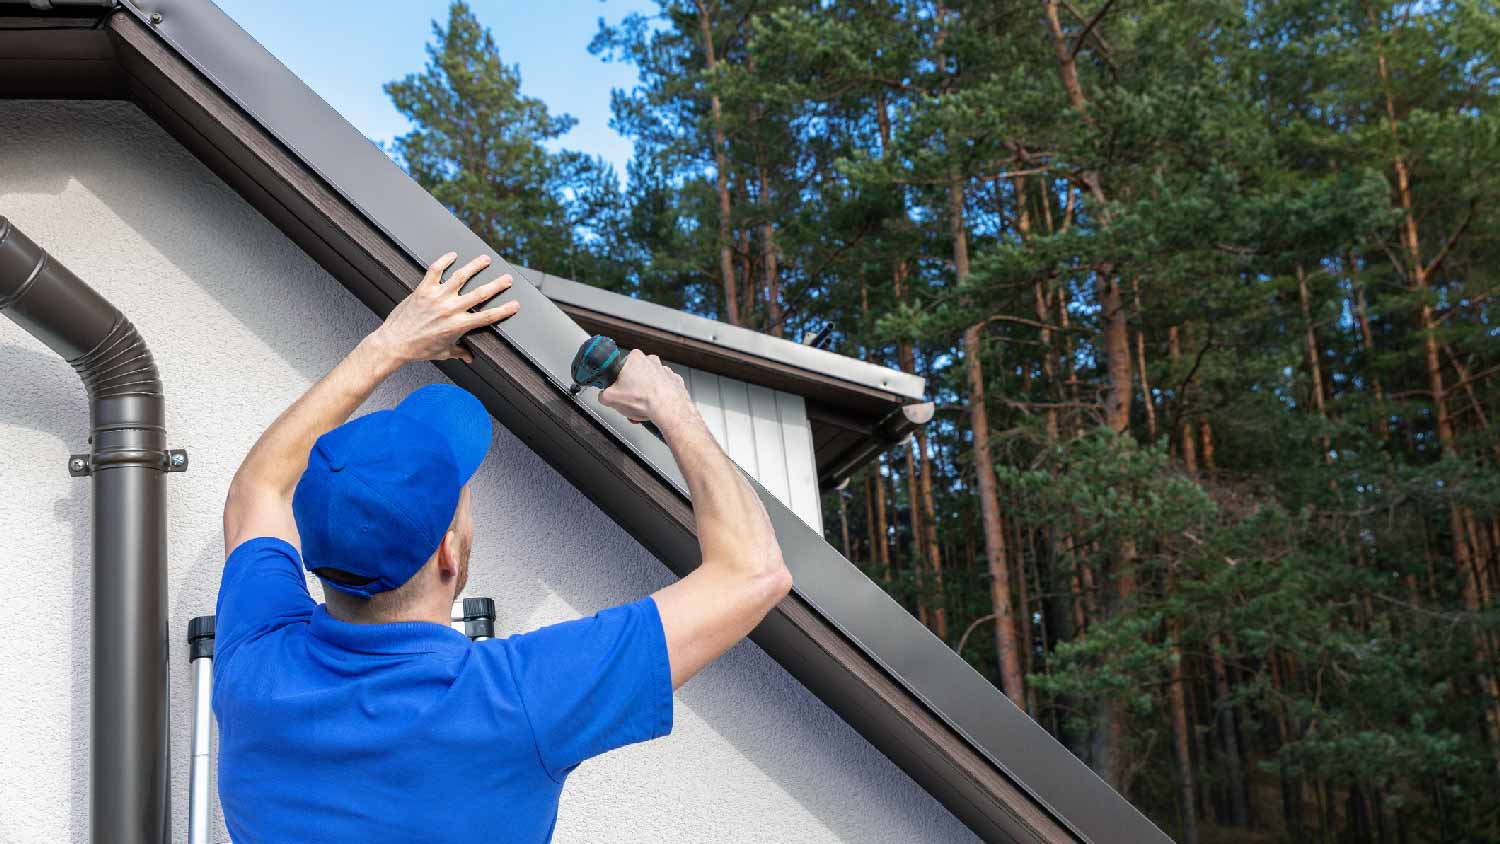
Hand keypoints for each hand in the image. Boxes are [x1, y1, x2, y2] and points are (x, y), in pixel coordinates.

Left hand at [369, 253, 519, 364]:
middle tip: (508, 279)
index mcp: (459, 326)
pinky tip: (453, 255)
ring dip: (475, 266)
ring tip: (485, 260)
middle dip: (497, 285)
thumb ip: (460, 352)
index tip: (515, 304)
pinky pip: (436, 270)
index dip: (504, 310)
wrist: (394, 343)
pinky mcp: (423, 290)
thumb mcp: (443, 352)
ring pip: (461, 276)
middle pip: (480, 294)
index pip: (488, 317)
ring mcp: (437, 297)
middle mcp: (450, 309)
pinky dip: (444, 260)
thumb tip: (471, 358)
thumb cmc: (419, 350)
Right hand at [599, 350, 691, 425]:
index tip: (617, 390)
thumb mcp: (610, 398)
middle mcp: (650, 360)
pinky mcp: (674, 381)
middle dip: (631, 389)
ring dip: (645, 394)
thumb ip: (603, 395)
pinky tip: (654, 406)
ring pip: (649, 383)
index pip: (619, 368)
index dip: (617, 382)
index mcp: (634, 358)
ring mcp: (664, 370)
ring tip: (642, 408)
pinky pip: (663, 389)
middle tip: (629, 401)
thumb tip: (603, 396)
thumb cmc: (645, 400)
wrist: (669, 409)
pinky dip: (659, 397)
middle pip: (635, 376)